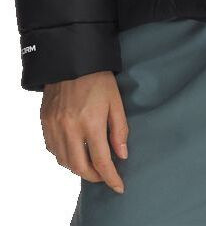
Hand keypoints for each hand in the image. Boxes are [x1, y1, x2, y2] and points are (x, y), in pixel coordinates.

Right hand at [40, 71, 128, 193]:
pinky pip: (52, 149)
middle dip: (94, 176)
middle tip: (104, 176)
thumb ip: (119, 130)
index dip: (111, 178)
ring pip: (64, 161)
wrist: (72, 58)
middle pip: (80, 167)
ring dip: (78, 168)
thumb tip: (121, 155)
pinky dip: (63, 156)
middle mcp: (70, 127)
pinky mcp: (45, 121)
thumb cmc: (98, 78)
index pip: (101, 161)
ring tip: (90, 164)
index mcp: (91, 122)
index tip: (118, 186)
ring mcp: (54, 125)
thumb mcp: (116, 101)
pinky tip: (73, 151)